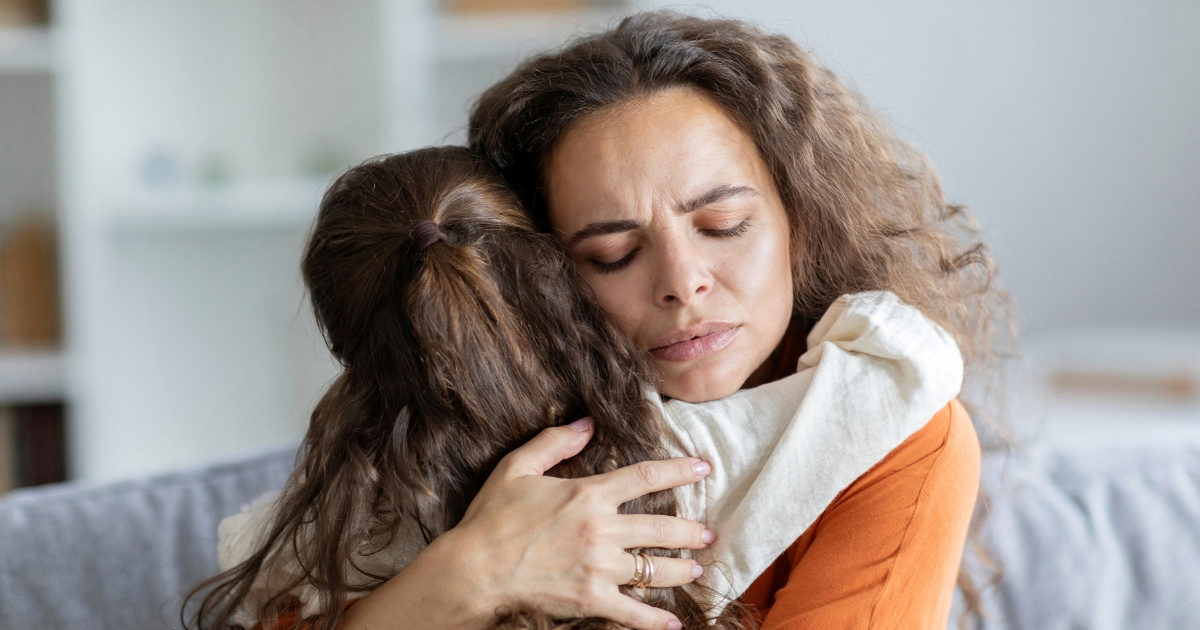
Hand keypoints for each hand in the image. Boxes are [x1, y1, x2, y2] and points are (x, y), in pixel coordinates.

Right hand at [455, 417, 714, 629]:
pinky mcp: (591, 599)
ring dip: (681, 569)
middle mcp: (601, 529)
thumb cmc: (492, 517)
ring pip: (654, 569)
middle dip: (692, 531)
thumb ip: (556, 442)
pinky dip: (656, 619)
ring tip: (697, 569)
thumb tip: (588, 423)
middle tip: (709, 533)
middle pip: (661, 528)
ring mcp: (599, 567)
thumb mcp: (518, 467)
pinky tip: (673, 621)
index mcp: (587, 493)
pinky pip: (633, 611)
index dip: (679, 471)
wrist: (474, 568)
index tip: (704, 468)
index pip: (646, 477)